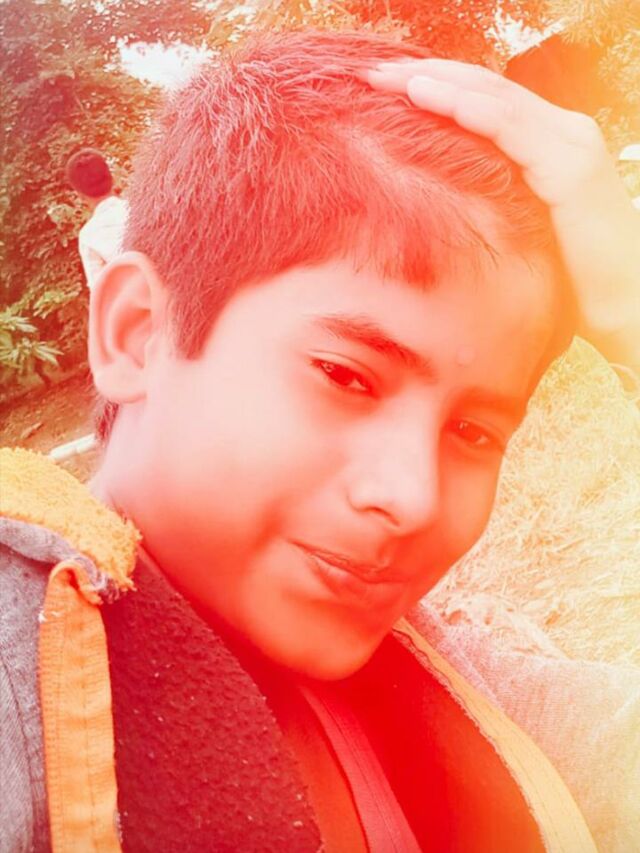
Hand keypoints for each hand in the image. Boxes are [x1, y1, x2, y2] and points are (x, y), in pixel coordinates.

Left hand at [365, 59, 639, 368]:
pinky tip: (429, 97)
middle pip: (484, 89)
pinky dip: (470, 110)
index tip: (383, 88)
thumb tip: (437, 201)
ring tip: (391, 79)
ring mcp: (570, 144)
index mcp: (546, 144)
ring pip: (494, 99)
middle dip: (426, 76)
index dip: (435, 88)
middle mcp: (561, 132)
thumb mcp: (519, 226)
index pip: (484, 102)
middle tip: (372, 73)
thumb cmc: (567, 275)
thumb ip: (491, 199)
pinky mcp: (571, 167)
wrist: (623, 302)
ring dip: (438, 84)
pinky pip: (512, 128)